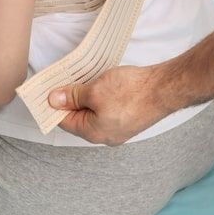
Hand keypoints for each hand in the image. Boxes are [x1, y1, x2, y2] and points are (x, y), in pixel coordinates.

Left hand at [48, 66, 168, 145]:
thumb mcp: (95, 91)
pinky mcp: (130, 118)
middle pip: (79, 118)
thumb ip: (73, 96)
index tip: (48, 89)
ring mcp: (120, 128)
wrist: (165, 89)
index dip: (54, 104)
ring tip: (85, 78)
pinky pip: (108, 110)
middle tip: (66, 79)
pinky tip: (103, 83)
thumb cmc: (132, 92)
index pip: (64, 121)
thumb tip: (54, 100)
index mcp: (93, 133)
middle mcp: (106, 135)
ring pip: (94, 112)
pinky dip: (102, 98)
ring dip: (88, 96)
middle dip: (72, 99)